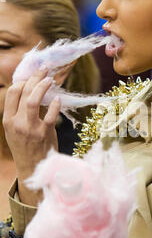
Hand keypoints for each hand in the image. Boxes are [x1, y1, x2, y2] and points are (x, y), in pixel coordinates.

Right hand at [3, 68, 60, 205]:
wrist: (34, 168)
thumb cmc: (25, 146)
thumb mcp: (15, 130)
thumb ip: (19, 112)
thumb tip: (29, 89)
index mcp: (8, 120)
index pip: (12, 93)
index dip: (22, 81)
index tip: (31, 76)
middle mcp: (17, 123)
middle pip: (23, 92)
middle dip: (34, 78)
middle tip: (43, 69)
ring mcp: (31, 128)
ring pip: (33, 100)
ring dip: (42, 86)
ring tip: (50, 79)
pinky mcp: (45, 133)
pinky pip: (51, 114)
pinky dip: (55, 104)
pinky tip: (58, 98)